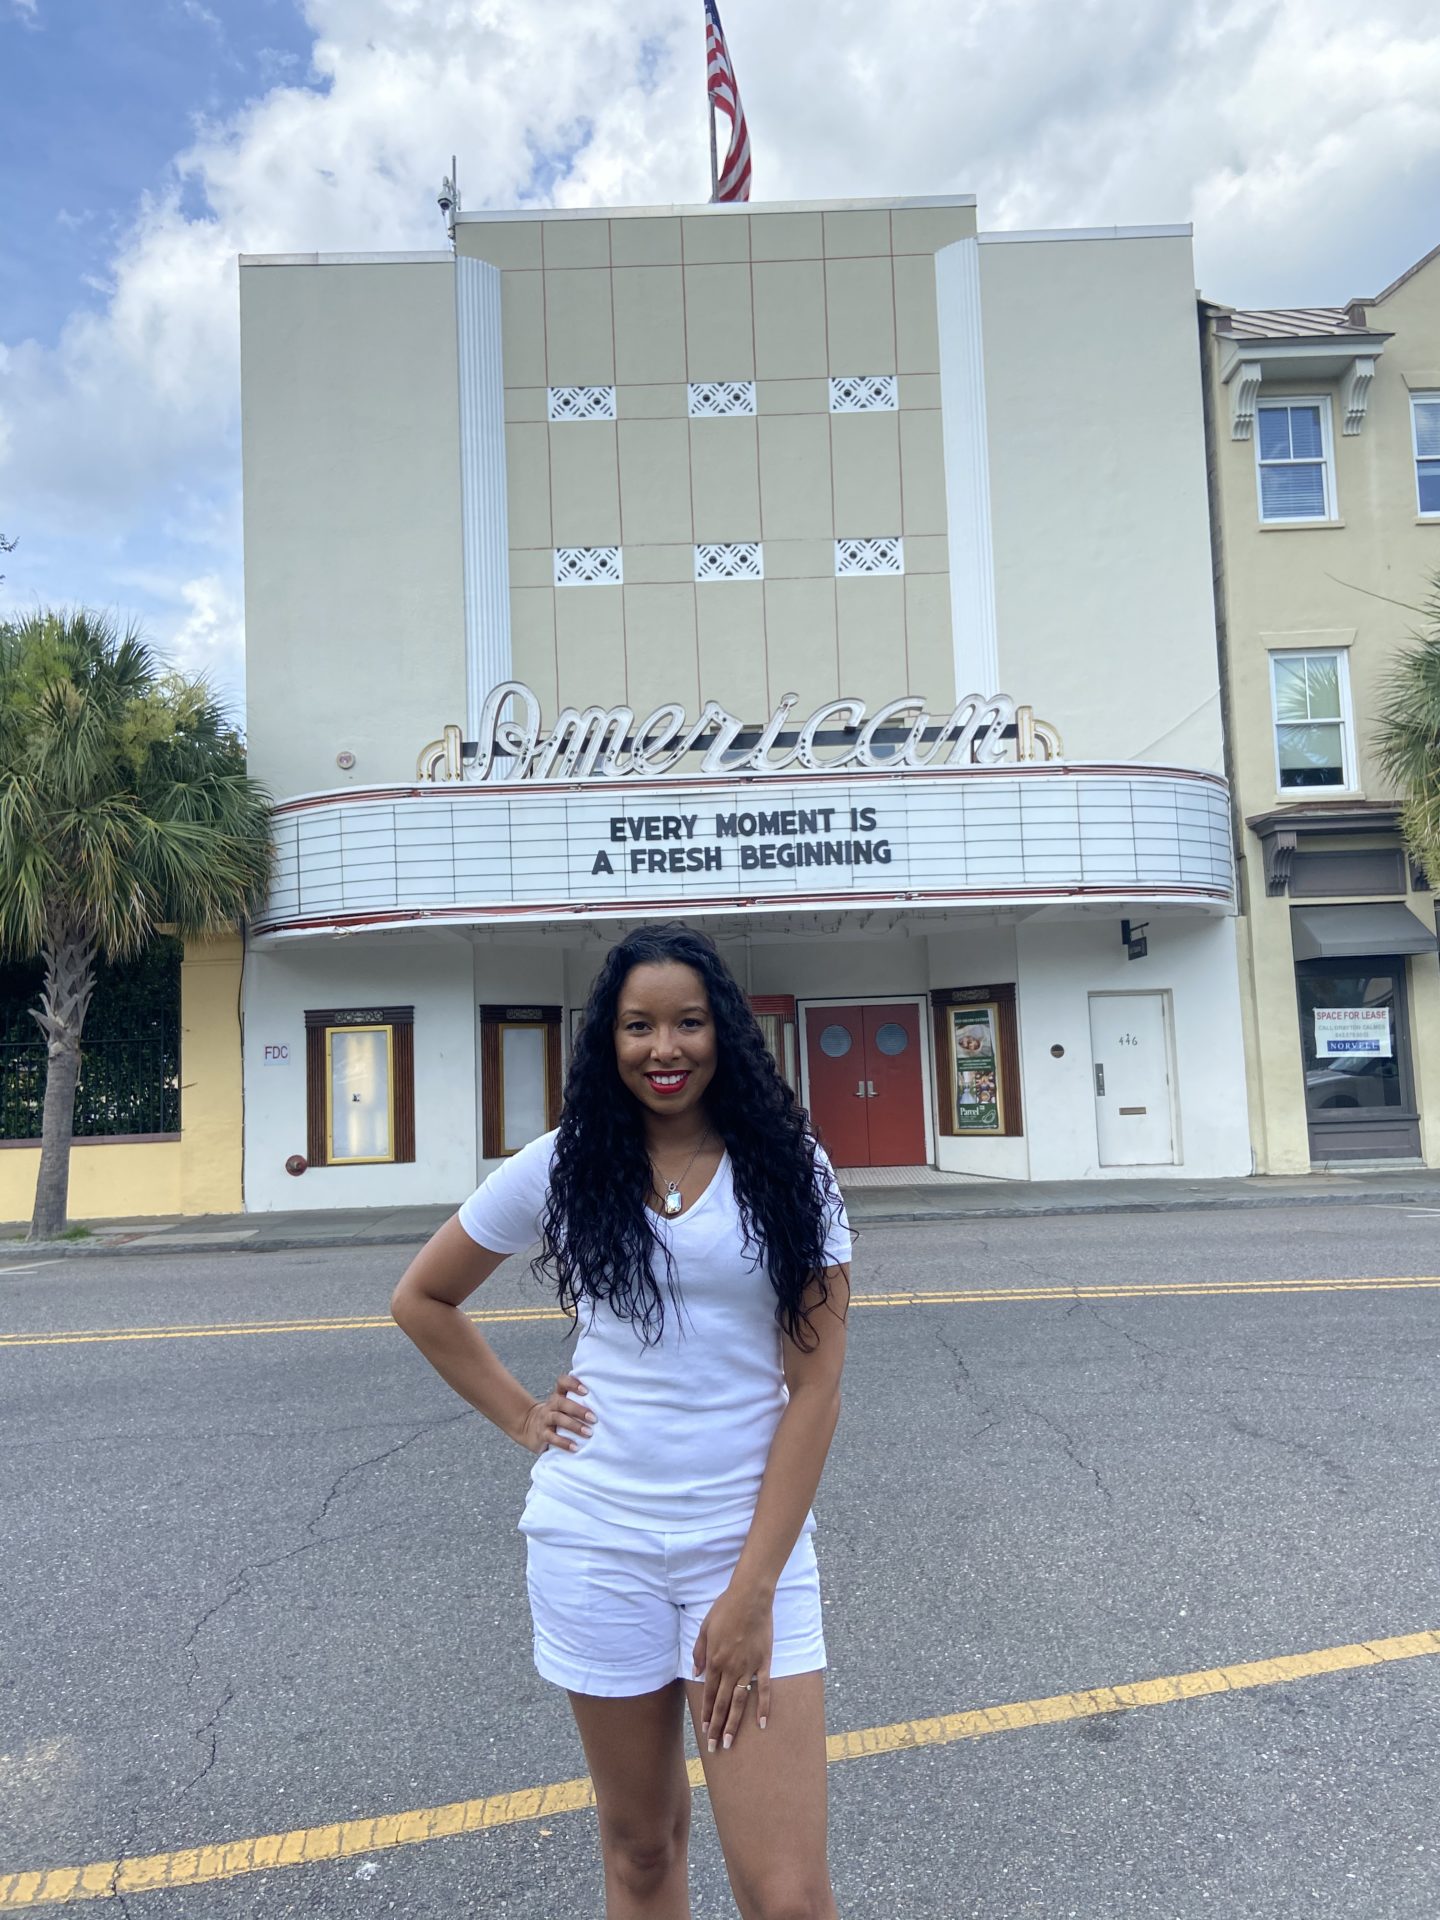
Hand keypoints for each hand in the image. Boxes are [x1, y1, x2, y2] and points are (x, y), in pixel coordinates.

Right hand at [519, 1374, 594, 1454]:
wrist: (529, 1428)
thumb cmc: (558, 1416)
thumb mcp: (564, 1406)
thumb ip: (579, 1403)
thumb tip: (607, 1407)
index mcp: (558, 1395)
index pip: (562, 1382)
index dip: (572, 1384)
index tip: (586, 1390)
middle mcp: (551, 1405)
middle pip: (562, 1402)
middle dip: (579, 1410)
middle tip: (594, 1419)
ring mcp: (545, 1419)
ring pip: (558, 1419)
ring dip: (574, 1426)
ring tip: (588, 1433)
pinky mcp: (542, 1434)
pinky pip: (551, 1437)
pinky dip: (564, 1442)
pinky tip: (575, 1447)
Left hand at [692, 1581, 773, 1750]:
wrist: (750, 1597)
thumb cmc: (725, 1609)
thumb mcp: (704, 1628)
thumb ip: (699, 1652)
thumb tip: (696, 1673)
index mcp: (715, 1660)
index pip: (710, 1694)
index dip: (707, 1714)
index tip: (705, 1731)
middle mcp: (730, 1668)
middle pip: (723, 1703)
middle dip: (718, 1727)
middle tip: (715, 1747)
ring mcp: (748, 1667)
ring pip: (740, 1701)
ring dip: (734, 1723)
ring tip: (730, 1742)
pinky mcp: (764, 1663)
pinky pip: (764, 1689)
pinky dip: (764, 1706)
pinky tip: (763, 1723)